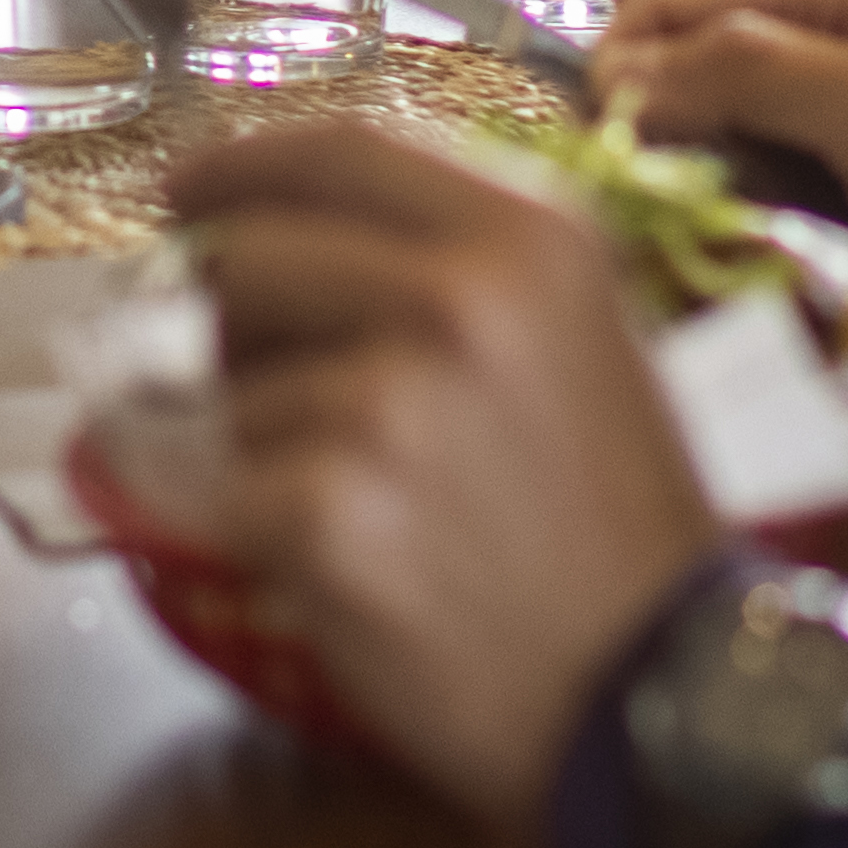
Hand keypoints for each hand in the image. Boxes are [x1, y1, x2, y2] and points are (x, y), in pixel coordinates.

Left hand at [150, 128, 726, 824]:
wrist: (663, 698)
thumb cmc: (621, 534)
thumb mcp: (579, 344)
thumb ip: (453, 270)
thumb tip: (282, 240)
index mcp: (532, 238)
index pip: (341, 150)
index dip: (241, 166)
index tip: (185, 194)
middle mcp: (458, 297)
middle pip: (253, 258)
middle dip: (217, 318)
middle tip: (225, 374)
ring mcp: (386, 403)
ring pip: (228, 391)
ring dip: (250, 448)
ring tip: (354, 512)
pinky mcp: (326, 511)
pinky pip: (217, 494)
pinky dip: (245, 532)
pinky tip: (330, 568)